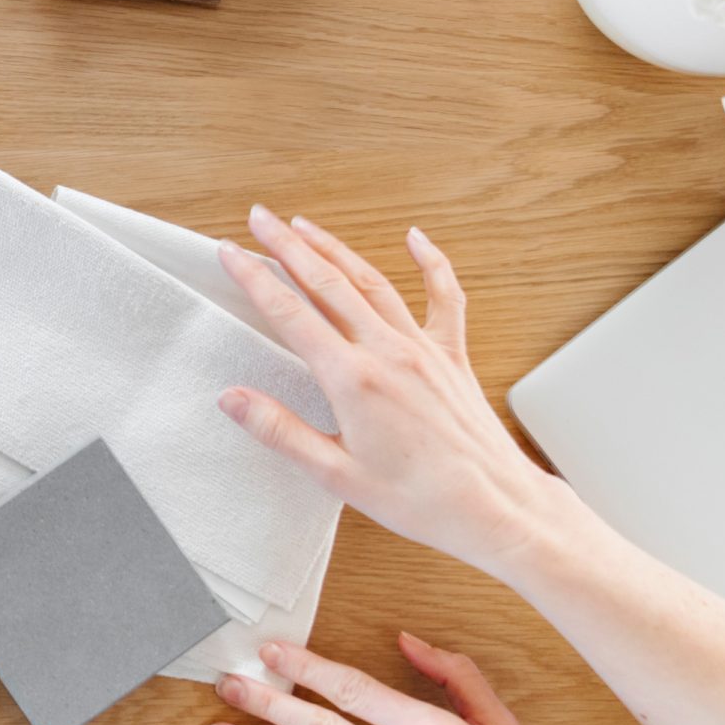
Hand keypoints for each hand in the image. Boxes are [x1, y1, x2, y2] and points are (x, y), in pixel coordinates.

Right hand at [216, 210, 562, 575]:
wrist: (494, 507)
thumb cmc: (419, 499)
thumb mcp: (336, 475)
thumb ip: (280, 430)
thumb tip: (231, 398)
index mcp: (353, 380)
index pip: (290, 314)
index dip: (255, 278)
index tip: (230, 252)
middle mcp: (387, 352)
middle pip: (327, 283)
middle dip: (287, 245)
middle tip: (260, 217)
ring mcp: (422, 348)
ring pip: (372, 281)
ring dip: (335, 248)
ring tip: (305, 224)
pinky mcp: (452, 355)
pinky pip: (443, 297)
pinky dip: (431, 262)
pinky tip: (416, 238)